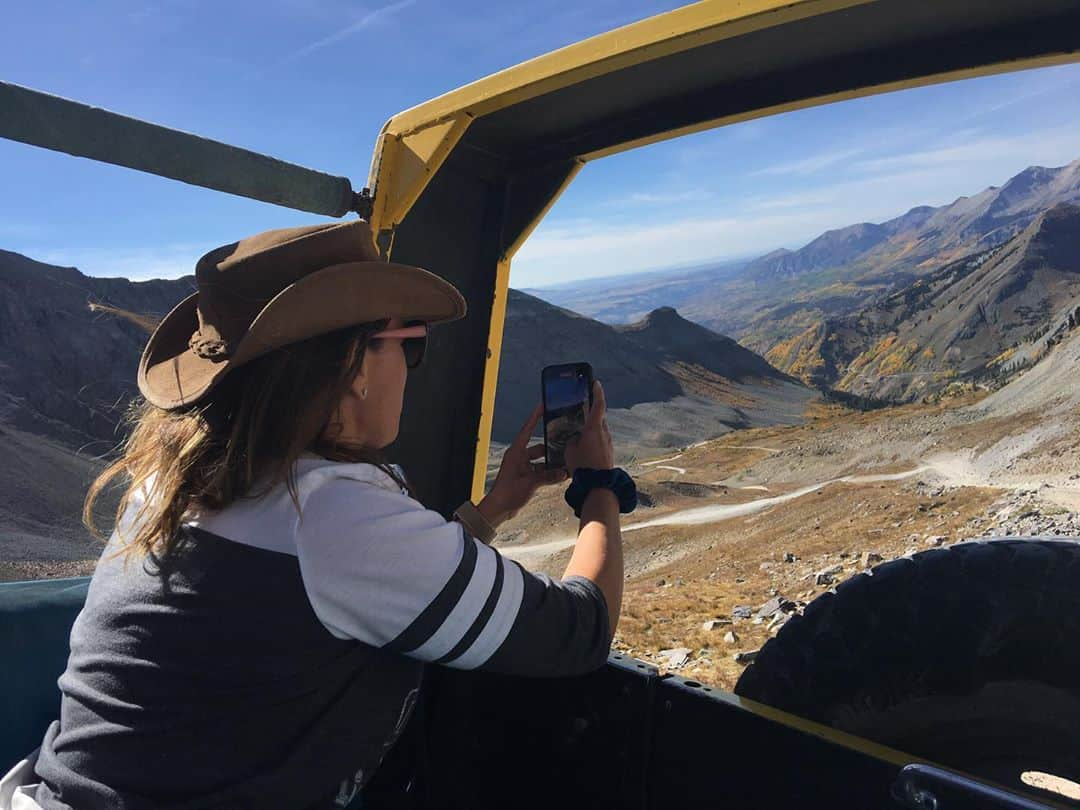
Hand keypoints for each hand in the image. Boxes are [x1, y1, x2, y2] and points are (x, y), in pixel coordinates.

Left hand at [478, 403, 566, 525]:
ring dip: (551, 464)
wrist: (499, 509)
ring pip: (541, 461)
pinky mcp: (525, 477)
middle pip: (538, 448)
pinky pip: (540, 471)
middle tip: (565, 444)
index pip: (527, 430)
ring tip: (566, 463)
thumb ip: (548, 476)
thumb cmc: (508, 493)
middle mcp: (519, 457)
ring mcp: (522, 468)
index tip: (543, 405)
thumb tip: (564, 472)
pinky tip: (560, 475)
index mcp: (516, 452)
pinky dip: (548, 473)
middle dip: (551, 449)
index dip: (535, 417)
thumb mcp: (530, 483)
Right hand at [564, 380, 613, 474]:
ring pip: (599, 431)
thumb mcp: (570, 450)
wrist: (598, 484)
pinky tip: (585, 446)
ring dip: (591, 428)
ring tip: (581, 429)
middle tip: (584, 405)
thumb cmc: (583, 465)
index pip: (598, 404)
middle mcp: (604, 433)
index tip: (595, 382)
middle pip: (599, 417)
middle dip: (592, 411)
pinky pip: (600, 441)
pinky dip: (593, 439)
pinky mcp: (608, 453)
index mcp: (594, 428)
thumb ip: (573, 440)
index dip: (597, 392)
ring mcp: (608, 443)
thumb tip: (576, 439)